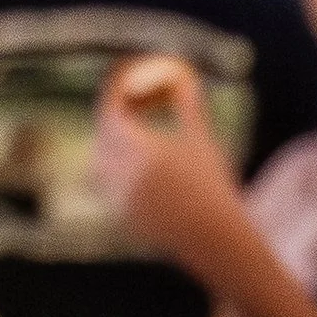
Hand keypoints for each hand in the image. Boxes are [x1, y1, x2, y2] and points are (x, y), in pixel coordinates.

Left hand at [92, 54, 241, 257]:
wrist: (214, 237)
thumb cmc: (212, 186)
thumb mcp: (201, 142)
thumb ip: (188, 107)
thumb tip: (186, 78)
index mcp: (140, 150)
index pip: (112, 112)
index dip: (116, 93)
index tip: (124, 82)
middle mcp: (122, 174)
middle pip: (103, 135)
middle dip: (114, 116)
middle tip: (131, 105)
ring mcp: (119, 198)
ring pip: (101, 161)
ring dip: (112, 143)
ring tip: (135, 134)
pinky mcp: (122, 216)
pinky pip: (109, 185)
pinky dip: (116, 169)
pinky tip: (137, 166)